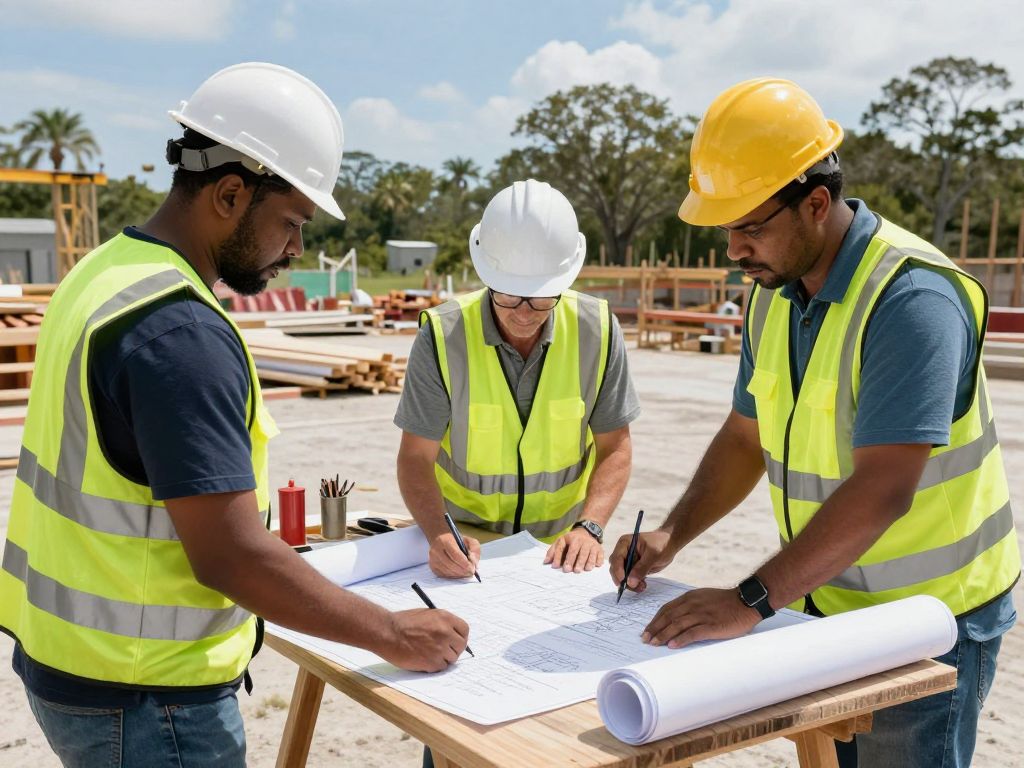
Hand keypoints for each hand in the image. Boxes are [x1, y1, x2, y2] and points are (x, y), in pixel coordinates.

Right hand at [377, 608, 469, 671]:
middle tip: (444, 651)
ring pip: (452, 658)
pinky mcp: (433, 662)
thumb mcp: (426, 614)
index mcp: (444, 618)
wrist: (388, 633)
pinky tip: (423, 659)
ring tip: (429, 654)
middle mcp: (446, 632)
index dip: (460, 637)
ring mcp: (440, 648)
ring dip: (443, 658)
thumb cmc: (402, 623)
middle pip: (461, 646)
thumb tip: (452, 634)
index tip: (455, 641)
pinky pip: (441, 667)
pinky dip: (434, 666)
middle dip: (454, 649)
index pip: (464, 630)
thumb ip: (441, 623)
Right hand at [427, 532, 480, 578]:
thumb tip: (474, 562)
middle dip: (463, 570)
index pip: (455, 554)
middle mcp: (436, 550)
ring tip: (466, 573)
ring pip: (447, 571)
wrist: (441, 539)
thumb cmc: (457, 541)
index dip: (464, 563)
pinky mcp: (432, 566)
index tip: (472, 568)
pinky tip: (458, 574)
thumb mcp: (469, 540)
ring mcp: (432, 559)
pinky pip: (443, 575)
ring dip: (458, 575)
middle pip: (450, 564)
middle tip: (471, 573)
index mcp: (445, 540)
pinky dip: (453, 576)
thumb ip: (475, 549)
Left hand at [544, 528, 604, 572]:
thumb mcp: (561, 542)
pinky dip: (598, 560)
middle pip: (577, 551)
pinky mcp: (599, 548)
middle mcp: (581, 540)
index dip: (558, 557)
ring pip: (589, 553)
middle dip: (574, 560)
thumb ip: (553, 552)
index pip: (562, 547)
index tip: (555, 566)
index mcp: (569, 538)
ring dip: (587, 562)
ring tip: (585, 569)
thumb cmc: (571, 541)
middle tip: (571, 570)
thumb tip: (546, 562)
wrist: (586, 532)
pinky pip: (600, 555)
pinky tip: (596, 566)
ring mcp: (591, 544)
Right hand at [608, 529, 675, 592]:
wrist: (670, 544)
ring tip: (642, 587)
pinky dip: (634, 584)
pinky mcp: (633, 569)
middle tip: (634, 587)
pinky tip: (643, 586)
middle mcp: (623, 552)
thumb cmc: (661, 544)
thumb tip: (630, 582)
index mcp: (624, 543)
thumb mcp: (653, 554)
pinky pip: (629, 579)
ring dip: (629, 584)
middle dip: (623, 579)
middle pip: (615, 568)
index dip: (618, 571)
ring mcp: (627, 561)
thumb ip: (641, 568)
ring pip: (622, 576)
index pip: (616, 558)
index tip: (624, 581)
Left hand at [642, 587, 760, 648]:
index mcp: (689, 598)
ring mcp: (702, 615)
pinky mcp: (711, 625)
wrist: (746, 602)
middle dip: (655, 628)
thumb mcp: (703, 597)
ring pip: (677, 625)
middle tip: (645, 639)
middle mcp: (692, 605)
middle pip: (668, 617)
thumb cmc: (725, 602)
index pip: (666, 609)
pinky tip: (673, 645)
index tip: (647, 629)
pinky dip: (681, 639)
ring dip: (663, 635)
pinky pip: (692, 632)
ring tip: (654, 643)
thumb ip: (690, 605)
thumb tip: (676, 618)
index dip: (655, 620)